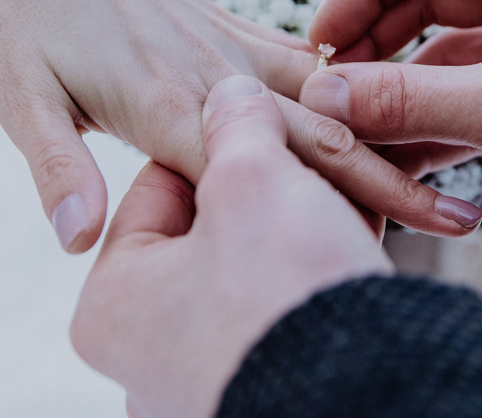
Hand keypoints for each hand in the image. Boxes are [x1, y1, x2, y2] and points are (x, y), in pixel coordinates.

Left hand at [0, 0, 476, 252]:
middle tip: (459, 216)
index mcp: (167, 100)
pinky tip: (381, 106)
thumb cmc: (16, 17)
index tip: (414, 226)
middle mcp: (213, 70)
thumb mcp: (17, 95)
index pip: (274, 164)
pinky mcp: (227, 24)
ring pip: (325, 94)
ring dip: (384, 132)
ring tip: (445, 167)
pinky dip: (346, 87)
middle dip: (392, 176)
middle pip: (321, 131)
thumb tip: (75, 242)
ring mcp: (225, 42)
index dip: (349, 197)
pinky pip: (300, 57)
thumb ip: (57, 166)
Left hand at [70, 75, 391, 417]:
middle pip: (213, 226)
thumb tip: (235, 95)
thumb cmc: (287, 292)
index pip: (163, 183)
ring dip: (302, 220)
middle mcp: (148, 344)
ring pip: (256, 262)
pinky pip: (283, 301)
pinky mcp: (260, 380)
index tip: (273, 110)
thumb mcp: (252, 183)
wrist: (365, 399)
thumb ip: (236, 127)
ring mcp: (202, 370)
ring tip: (345, 190)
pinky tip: (355, 231)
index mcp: (116, 298)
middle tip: (314, 148)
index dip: (226, 137)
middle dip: (272, 183)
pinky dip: (314, 264)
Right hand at [300, 0, 481, 292]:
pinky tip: (390, 162)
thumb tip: (321, 96)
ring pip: (436, 54)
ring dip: (392, 92)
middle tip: (326, 90)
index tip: (321, 41)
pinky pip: (459, 99)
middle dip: (370, 42)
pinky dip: (424, 126)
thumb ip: (411, 100)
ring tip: (348, 133)